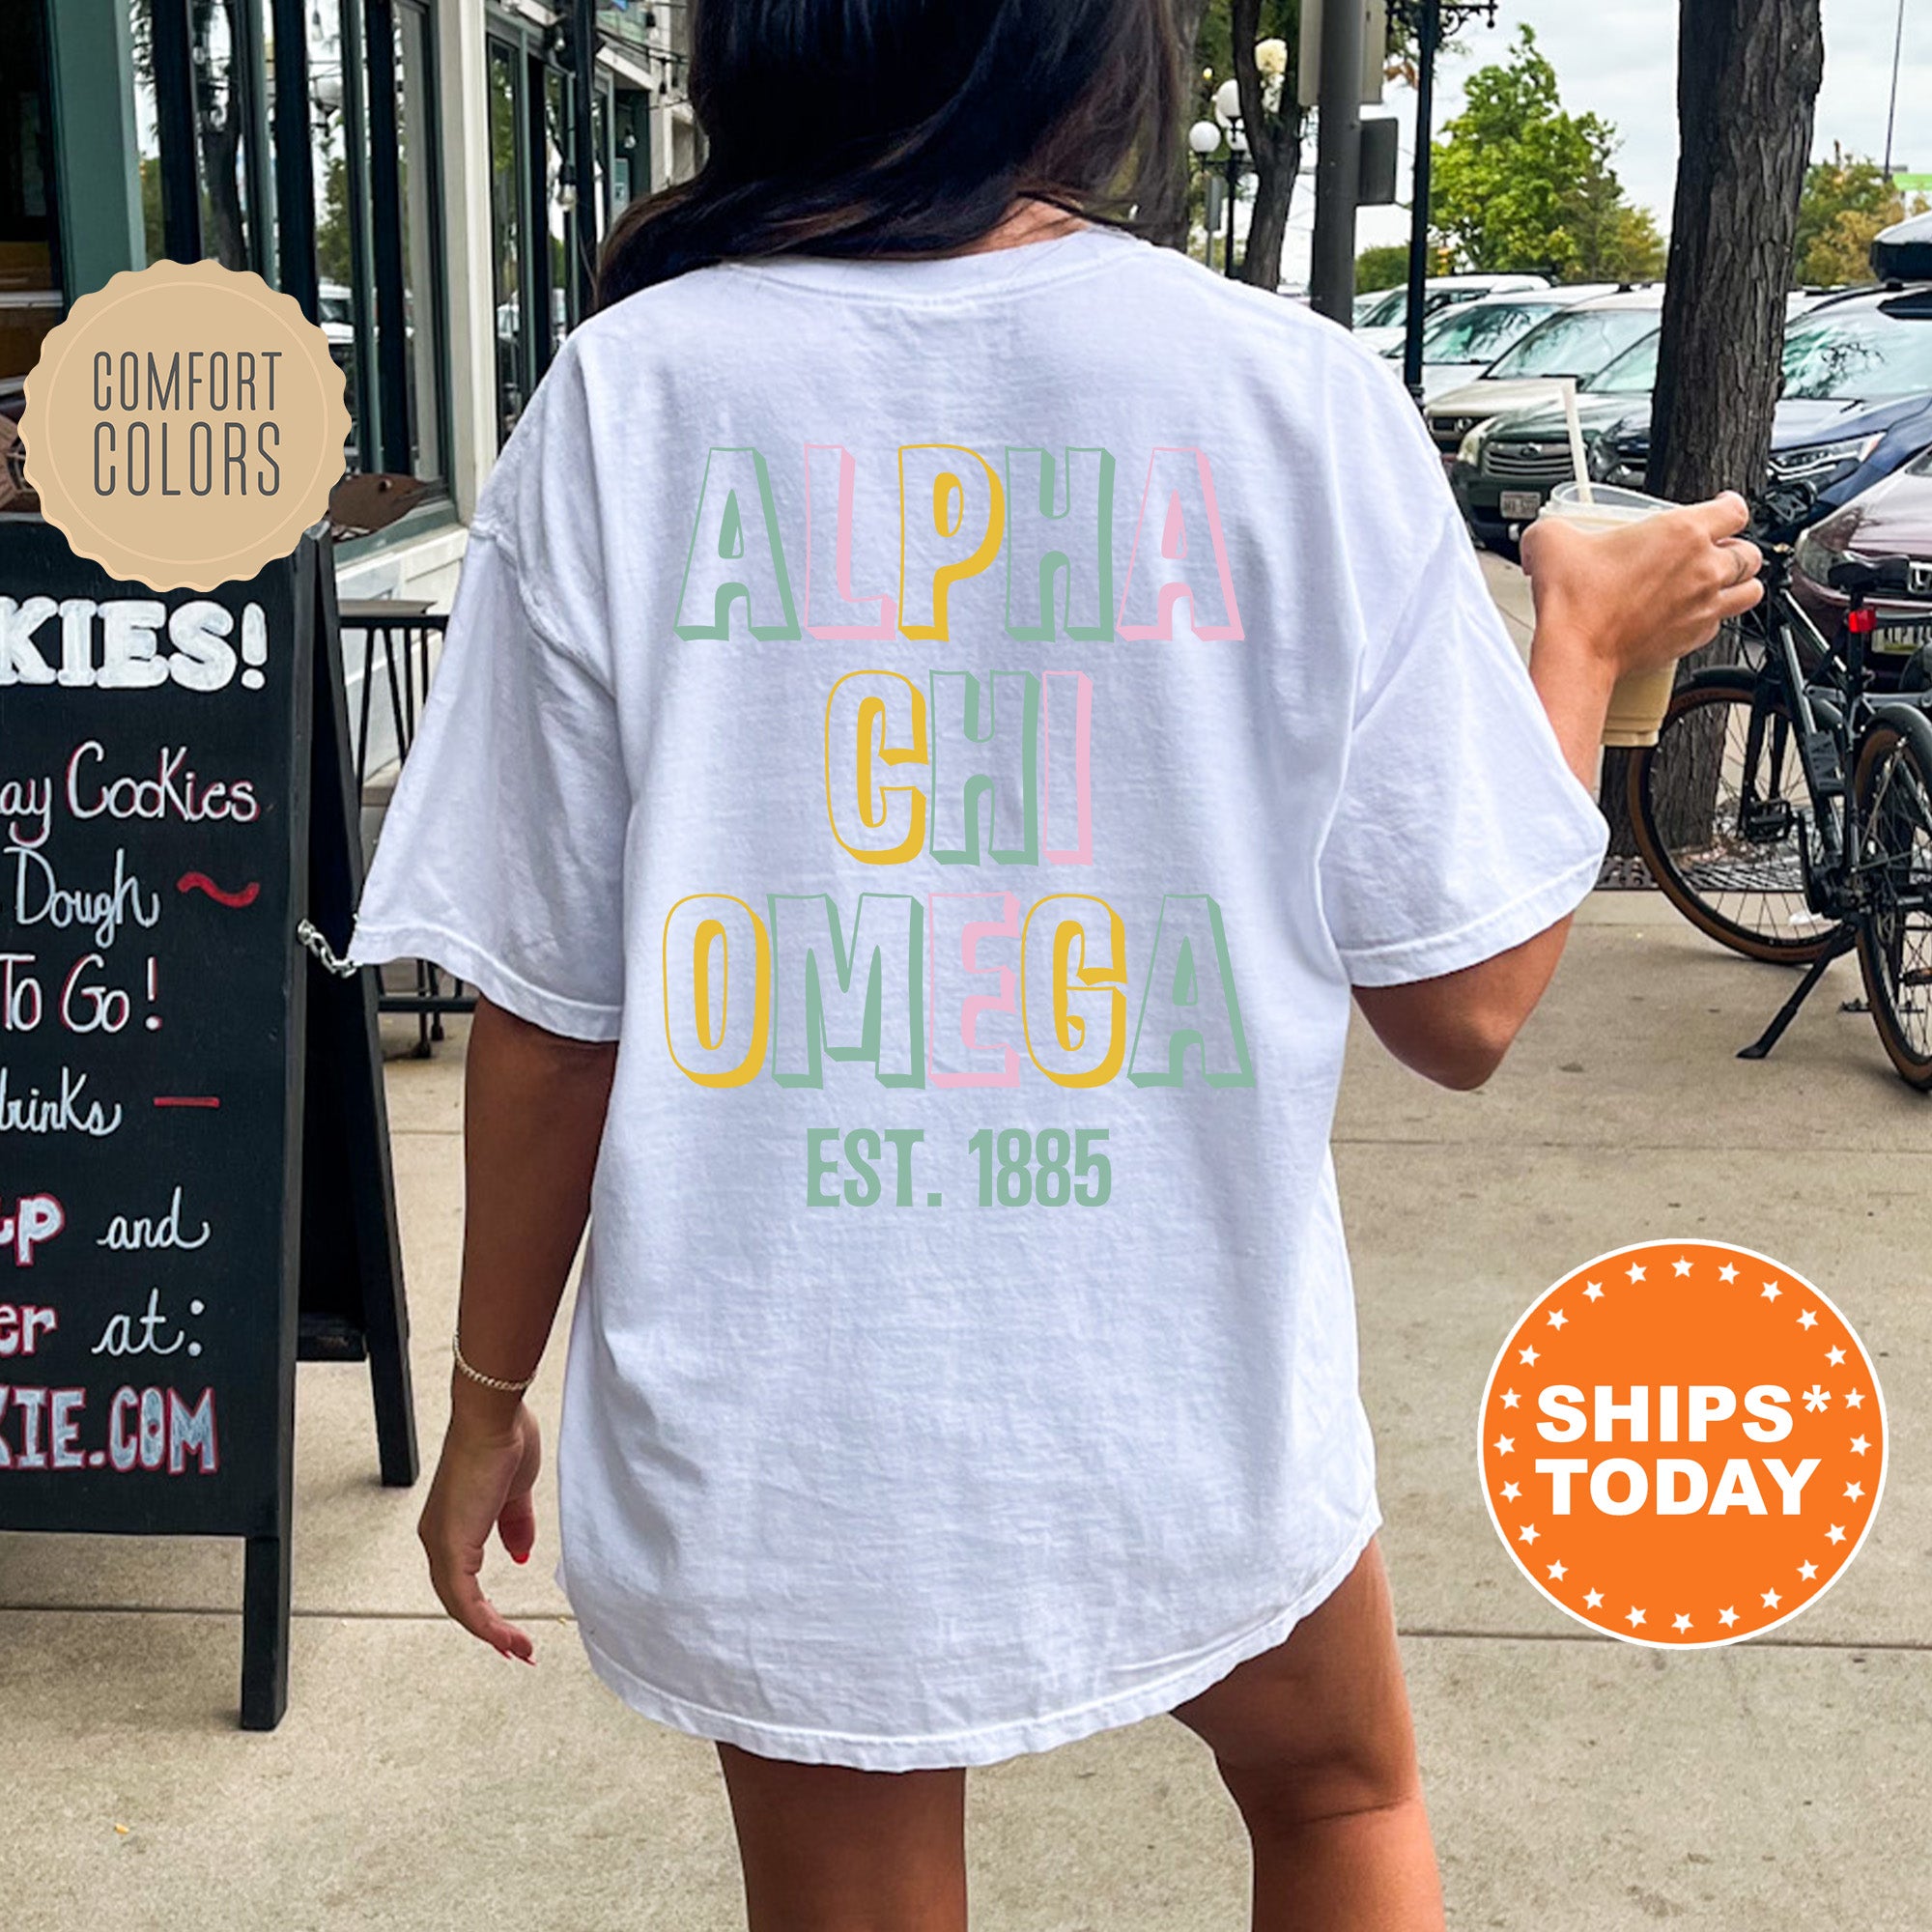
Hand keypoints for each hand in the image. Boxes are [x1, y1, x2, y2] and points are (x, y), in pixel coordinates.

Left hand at [418, 1396, 542, 1662]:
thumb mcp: (516, 1494)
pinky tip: (506, 1636)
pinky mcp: (451, 1545)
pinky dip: (486, 1623)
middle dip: (489, 1629)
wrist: (494, 1418)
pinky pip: (464, 1598)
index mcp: (451, 1525)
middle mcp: (438, 1538)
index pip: (462, 1580)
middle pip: (458, 1600)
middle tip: (517, 1650)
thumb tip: (520, 1556)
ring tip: (520, 1649)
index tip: (509, 1630)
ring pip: (460, 1605)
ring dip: (491, 1632)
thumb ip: (516, 1527)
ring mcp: (441, 1542)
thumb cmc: (503, 1441)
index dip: (486, 1609)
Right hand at [1519, 490, 1764, 682]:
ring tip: (1722, 582)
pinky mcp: (1694, 638)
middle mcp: (1703, 568)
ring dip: (1740, 583)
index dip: (1731, 505)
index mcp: (1682, 532)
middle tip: (1716, 549)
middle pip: (1750, 552)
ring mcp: (1704, 606)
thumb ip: (1555, 527)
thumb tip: (1544, 534)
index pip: (1735, 510)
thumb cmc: (1576, 601)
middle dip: (1737, 549)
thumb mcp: (1552, 540)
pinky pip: (1721, 625)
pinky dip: (1714, 617)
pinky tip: (1693, 614)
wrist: (1577, 651)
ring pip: (1750, 590)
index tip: (1723, 507)